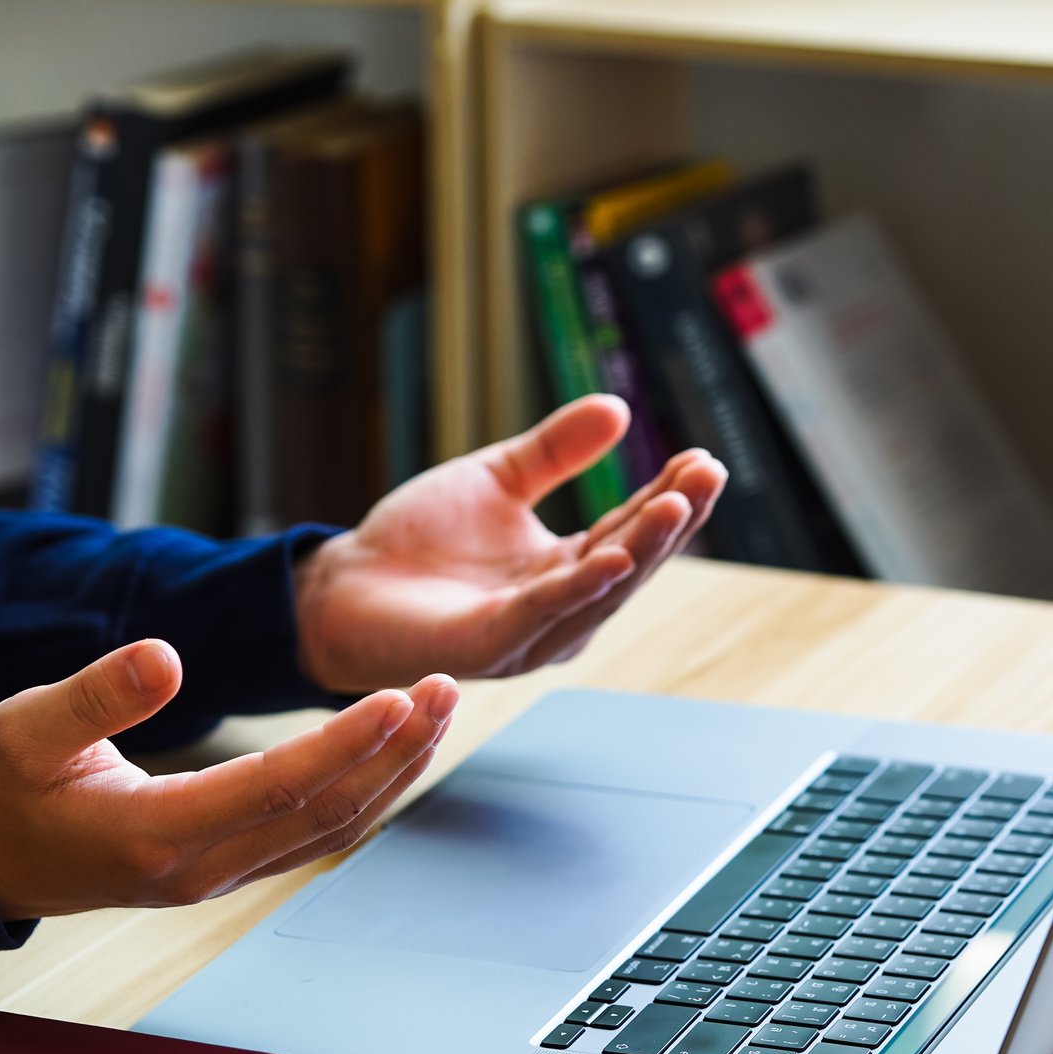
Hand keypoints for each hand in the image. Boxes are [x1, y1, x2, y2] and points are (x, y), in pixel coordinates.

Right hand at [0, 639, 456, 920]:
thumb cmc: (0, 785)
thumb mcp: (25, 728)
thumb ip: (95, 695)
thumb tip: (165, 654)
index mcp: (153, 836)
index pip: (272, 787)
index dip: (341, 745)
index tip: (397, 698)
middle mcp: (200, 870)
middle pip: (324, 813)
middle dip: (394, 753)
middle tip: (446, 689)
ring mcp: (217, 877)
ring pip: (330, 830)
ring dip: (392, 772)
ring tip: (438, 708)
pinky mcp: (227, 868)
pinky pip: (314, 834)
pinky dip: (365, 790)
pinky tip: (396, 749)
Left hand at [293, 395, 725, 691]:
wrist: (343, 586)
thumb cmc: (419, 544)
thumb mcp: (499, 480)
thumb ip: (555, 451)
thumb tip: (617, 408)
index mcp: (568, 571)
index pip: (632, 530)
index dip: (670, 497)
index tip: (704, 458)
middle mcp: (561, 610)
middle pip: (632, 562)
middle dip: (674, 520)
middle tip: (709, 472)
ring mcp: (529, 634)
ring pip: (600, 592)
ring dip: (642, 550)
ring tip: (677, 504)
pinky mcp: (487, 645)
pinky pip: (541, 614)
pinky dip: (579, 587)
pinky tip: (611, 556)